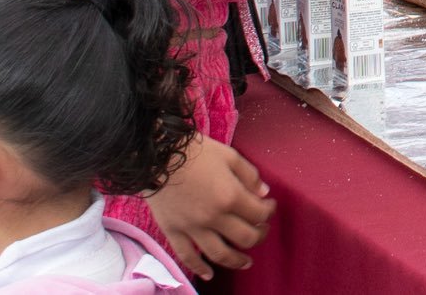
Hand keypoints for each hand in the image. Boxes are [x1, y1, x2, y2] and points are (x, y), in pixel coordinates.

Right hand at [146, 133, 273, 278]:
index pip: (259, 213)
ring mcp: (193, 227)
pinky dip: (199, 268)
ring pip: (220, 254)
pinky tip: (209, 274)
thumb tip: (264, 193)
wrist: (156, 155)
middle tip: (262, 231)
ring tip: (246, 262)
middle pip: (245, 238)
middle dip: (259, 235)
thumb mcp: (229, 156)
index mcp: (230, 196)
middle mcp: (214, 217)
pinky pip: (188, 257)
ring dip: (237, 261)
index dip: (269, 211)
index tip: (269, 206)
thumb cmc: (195, 151)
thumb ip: (250, 176)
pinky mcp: (174, 232)